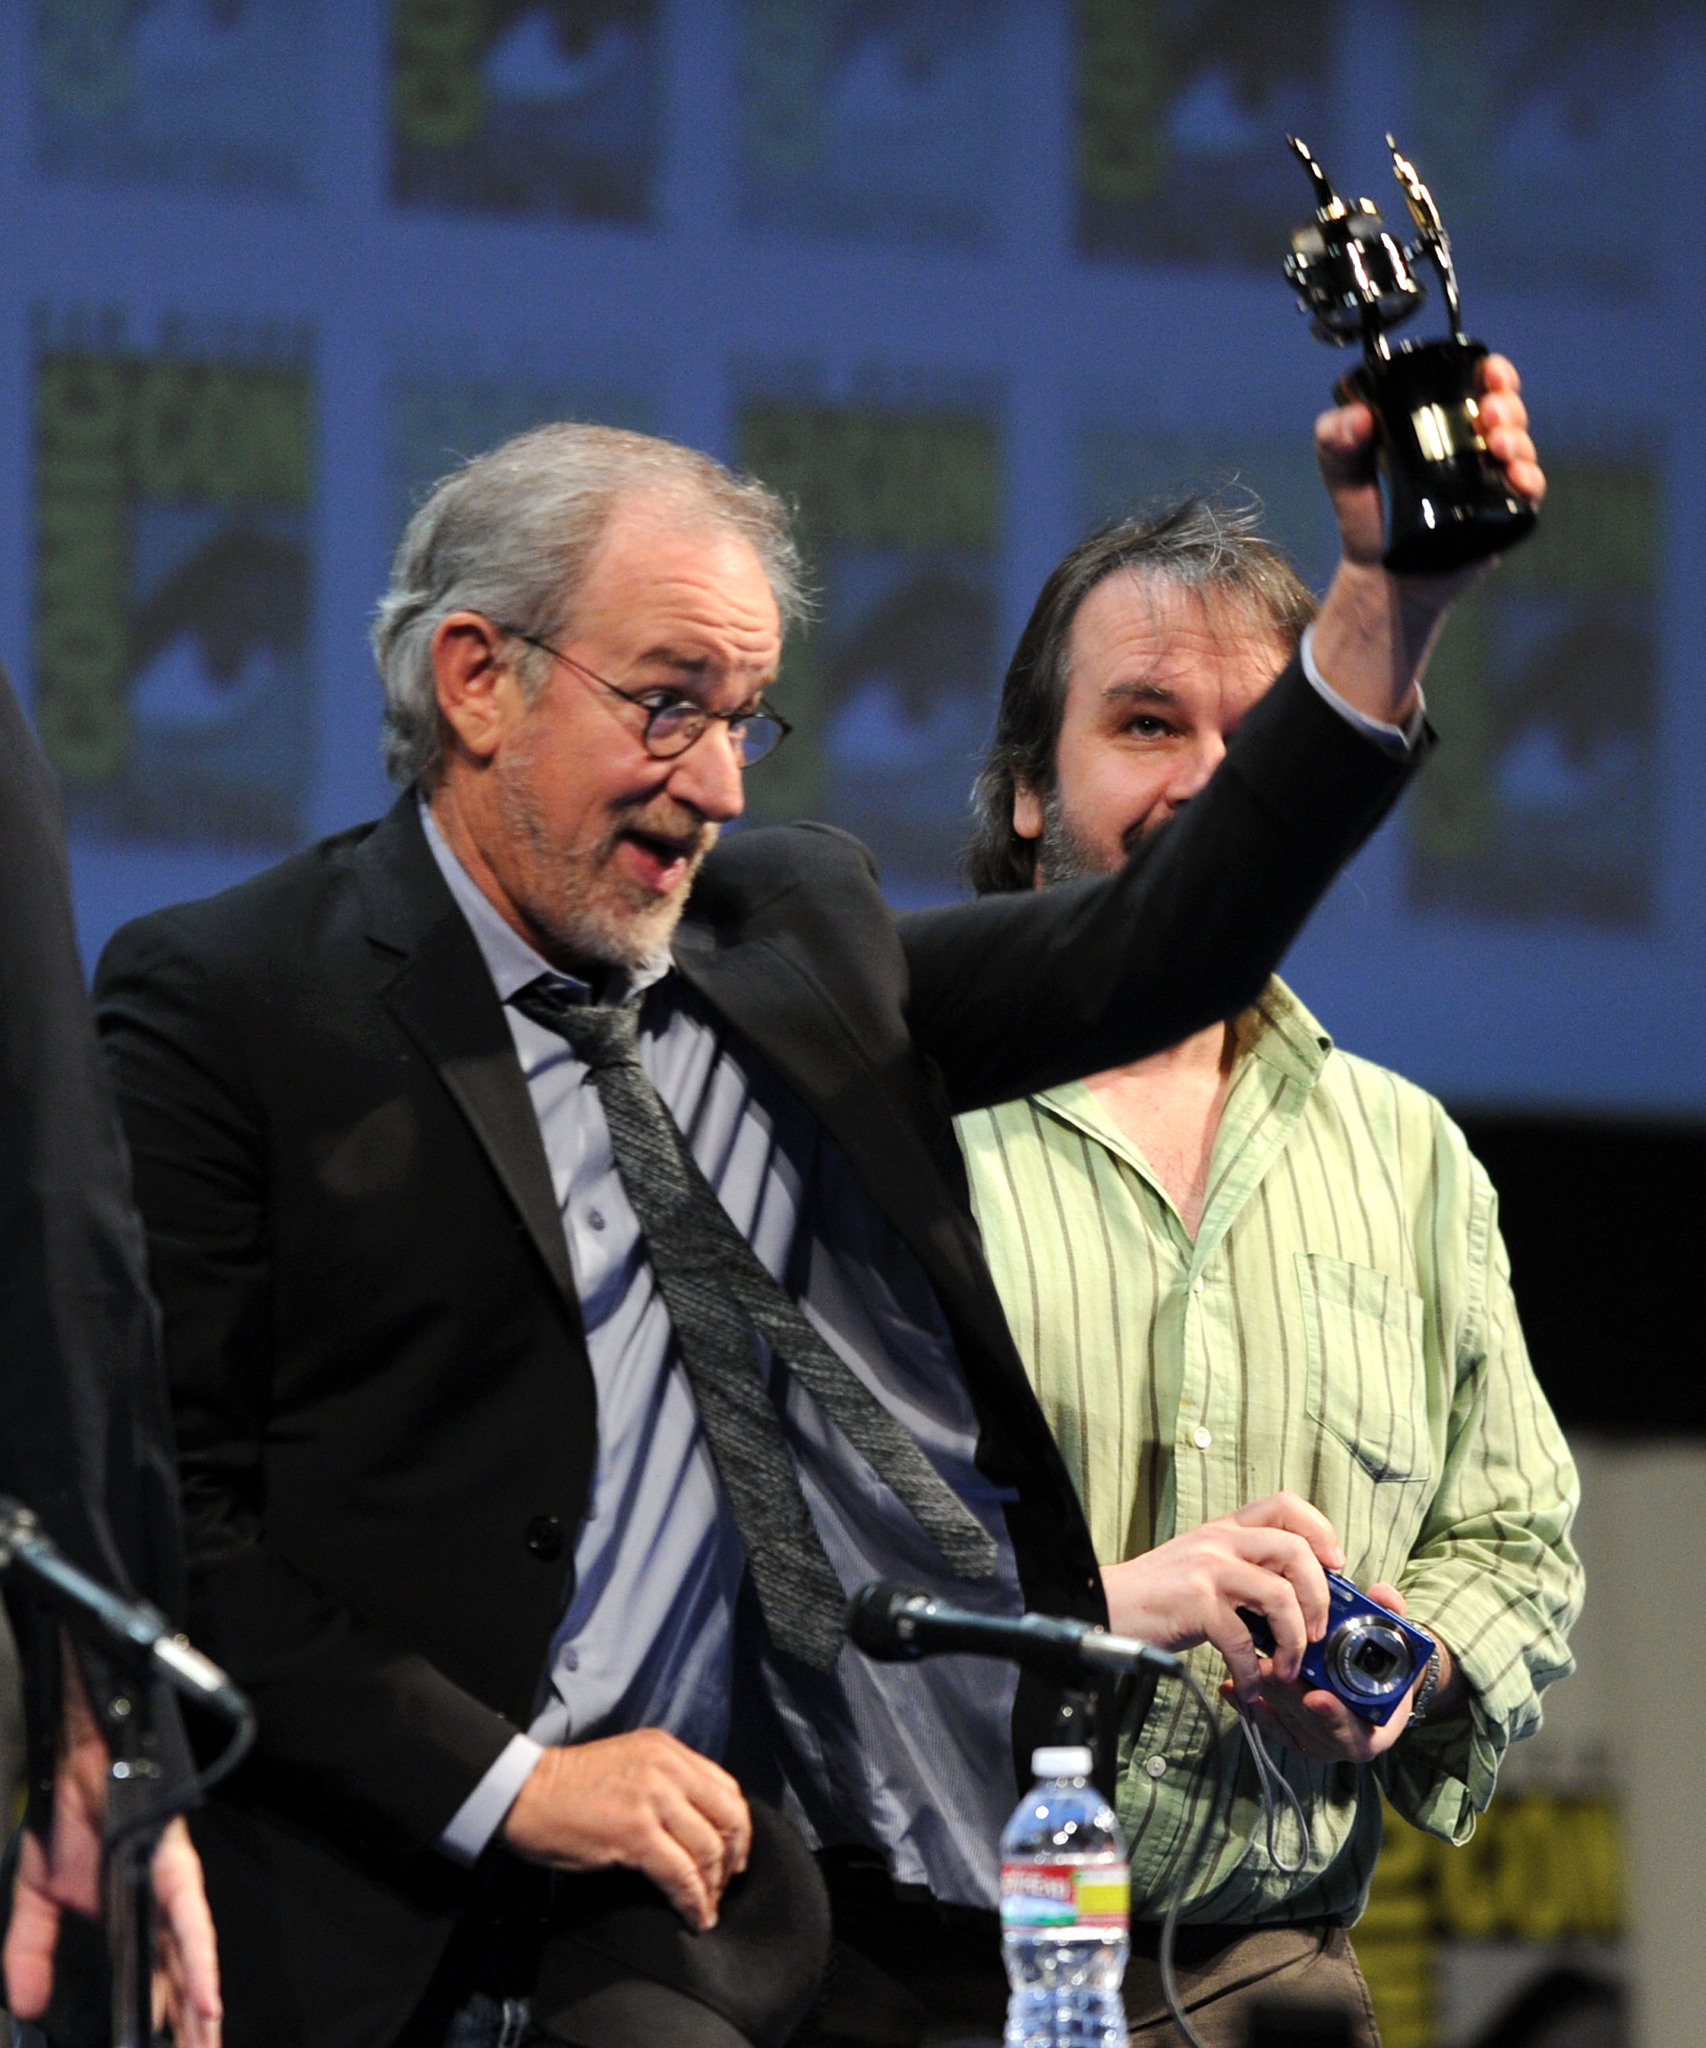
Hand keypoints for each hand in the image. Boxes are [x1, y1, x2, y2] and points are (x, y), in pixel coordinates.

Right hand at [4, 1648, 221, 2043]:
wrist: (77, 1764)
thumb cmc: (68, 1822)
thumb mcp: (37, 1898)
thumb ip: (30, 1952)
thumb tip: (23, 2007)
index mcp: (130, 1920)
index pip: (150, 1982)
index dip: (158, 2023)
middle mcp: (157, 1909)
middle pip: (178, 1979)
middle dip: (189, 2028)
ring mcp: (169, 1890)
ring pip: (192, 1960)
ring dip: (202, 2008)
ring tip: (206, 2044)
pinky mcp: (173, 1869)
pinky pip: (189, 1923)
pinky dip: (198, 1962)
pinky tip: (204, 1999)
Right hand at [500, 1729, 751, 1932]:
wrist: (524, 1792)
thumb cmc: (569, 1786)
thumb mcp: (630, 1765)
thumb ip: (666, 1782)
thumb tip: (698, 1824)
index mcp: (667, 1751)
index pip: (726, 1787)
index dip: (738, 1826)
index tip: (735, 1854)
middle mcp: (667, 1768)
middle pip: (727, 1816)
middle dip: (733, 1857)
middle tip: (725, 1886)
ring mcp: (652, 1798)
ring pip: (708, 1848)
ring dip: (713, 1886)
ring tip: (707, 1908)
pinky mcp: (635, 1832)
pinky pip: (680, 1874)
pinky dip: (693, 1900)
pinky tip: (694, 1916)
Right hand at [1099, 1492, 1344, 1702]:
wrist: (1106, 1606)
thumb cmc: (1158, 1596)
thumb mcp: (1204, 1566)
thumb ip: (1246, 1570)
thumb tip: (1300, 1602)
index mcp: (1226, 1528)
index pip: (1286, 1504)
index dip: (1320, 1530)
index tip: (1334, 1565)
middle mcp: (1220, 1540)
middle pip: (1296, 1549)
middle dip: (1319, 1597)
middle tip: (1316, 1631)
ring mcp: (1208, 1569)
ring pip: (1280, 1594)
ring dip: (1294, 1640)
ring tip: (1286, 1667)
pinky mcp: (1196, 1603)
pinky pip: (1244, 1639)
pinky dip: (1254, 1672)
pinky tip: (1249, 1686)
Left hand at [1230, 1582, 1457, 1765]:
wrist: (1380, 1685)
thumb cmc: (1386, 1664)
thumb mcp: (1398, 1640)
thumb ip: (1392, 1615)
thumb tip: (1383, 1593)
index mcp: (1377, 1728)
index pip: (1355, 1731)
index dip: (1335, 1715)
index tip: (1317, 1696)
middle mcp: (1345, 1740)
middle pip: (1311, 1724)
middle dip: (1288, 1695)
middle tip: (1267, 1669)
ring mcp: (1317, 1741)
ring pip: (1287, 1721)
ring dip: (1268, 1694)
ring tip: (1249, 1666)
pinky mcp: (1294, 1735)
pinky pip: (1270, 1725)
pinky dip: (1251, 1707)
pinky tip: (1231, 1689)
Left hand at [1311, 353, 1546, 724]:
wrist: (1379, 575)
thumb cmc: (1365, 516)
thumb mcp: (1341, 472)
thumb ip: (1334, 439)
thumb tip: (1357, 418)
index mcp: (1444, 425)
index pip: (1480, 386)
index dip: (1494, 373)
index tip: (1489, 372)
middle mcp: (1475, 447)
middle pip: (1507, 412)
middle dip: (1507, 404)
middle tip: (1488, 413)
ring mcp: (1492, 481)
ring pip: (1521, 447)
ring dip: (1518, 438)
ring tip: (1498, 445)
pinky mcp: (1502, 515)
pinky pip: (1530, 492)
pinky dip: (1530, 479)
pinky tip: (1516, 476)